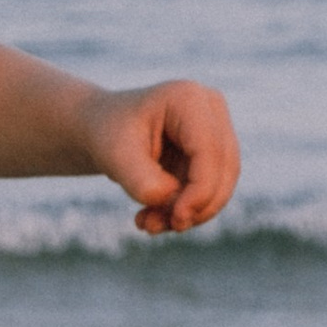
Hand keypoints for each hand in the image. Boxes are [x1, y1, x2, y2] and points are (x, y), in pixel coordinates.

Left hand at [84, 79, 241, 235]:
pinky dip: (185, 210)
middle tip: (153, 227)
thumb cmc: (108, 135)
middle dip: (195, 208)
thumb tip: (173, 203)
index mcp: (188, 99)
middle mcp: (211, 110)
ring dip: (188, 214)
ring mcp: (217, 130)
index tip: (176, 219)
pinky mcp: (214, 154)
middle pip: (224, 170)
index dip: (200, 191)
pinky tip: (153, 218)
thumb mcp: (114, 156)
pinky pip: (211, 191)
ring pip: (220, 185)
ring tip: (147, 224)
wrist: (102, 129)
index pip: (210, 151)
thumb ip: (142, 180)